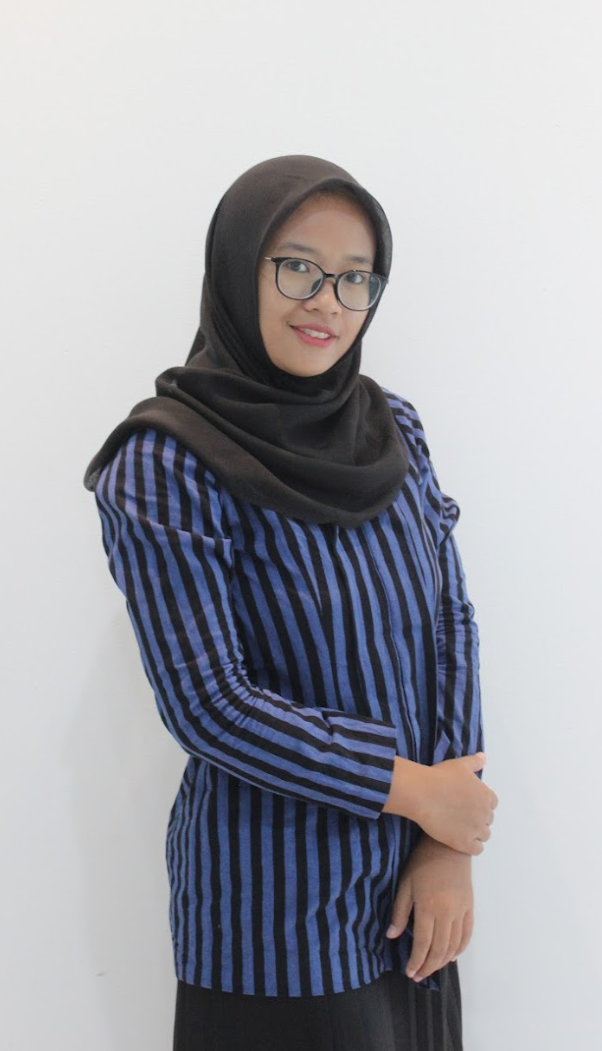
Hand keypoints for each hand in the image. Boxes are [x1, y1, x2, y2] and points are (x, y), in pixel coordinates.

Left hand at [386, 834, 473, 981]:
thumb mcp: (405, 884)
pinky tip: (451, 956)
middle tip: (418, 975)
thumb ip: (400, 912)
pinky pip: (467, 935)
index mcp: (429, 907)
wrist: (447, 846)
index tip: (409, 972)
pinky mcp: (470, 907)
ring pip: (454, 946)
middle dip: (428, 966)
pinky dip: (459, 949)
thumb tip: (392, 936)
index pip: (423, 943)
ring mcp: (461, 911)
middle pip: (439, 949)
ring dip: (442, 961)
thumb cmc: (422, 862)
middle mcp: (447, 913)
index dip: (416, 961)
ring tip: (430, 968)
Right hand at [416, 753, 497, 854]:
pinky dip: (471, 846)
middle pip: (488, 820)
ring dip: (475, 833)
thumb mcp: (459, 765)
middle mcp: (485, 813)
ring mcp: (476, 829)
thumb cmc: (440, 776)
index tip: (468, 803)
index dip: (481, 804)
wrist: (423, 793)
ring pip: (484, 835)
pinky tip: (459, 840)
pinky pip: (477, 849)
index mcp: (486, 795)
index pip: (492, 804)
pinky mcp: (465, 843)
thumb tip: (484, 758)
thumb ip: (474, 762)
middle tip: (460, 815)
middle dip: (478, 818)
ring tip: (459, 829)